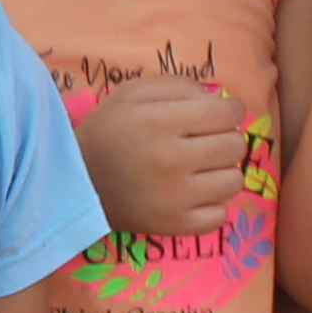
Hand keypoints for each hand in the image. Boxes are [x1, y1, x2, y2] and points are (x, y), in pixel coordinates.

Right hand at [73, 63, 248, 246]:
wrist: (76, 183)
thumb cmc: (108, 132)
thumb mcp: (133, 93)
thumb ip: (179, 86)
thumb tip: (218, 99)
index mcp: (160, 122)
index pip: (229, 113)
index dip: (228, 110)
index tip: (214, 115)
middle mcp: (171, 160)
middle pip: (235, 146)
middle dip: (224, 138)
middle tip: (202, 142)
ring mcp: (175, 198)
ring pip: (234, 181)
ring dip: (220, 172)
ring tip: (198, 169)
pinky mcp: (175, 226)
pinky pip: (221, 215)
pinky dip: (212, 205)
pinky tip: (192, 195)